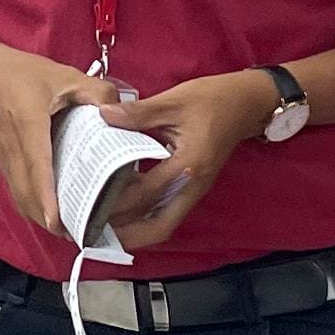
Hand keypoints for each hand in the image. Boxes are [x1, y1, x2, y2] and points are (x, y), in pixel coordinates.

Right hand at [0, 44, 119, 247]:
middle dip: (49, 218)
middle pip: (26, 192)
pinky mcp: (5, 164)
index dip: (46, 194)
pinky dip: (33, 208)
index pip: (37, 164)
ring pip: (20, 197)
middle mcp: (14, 147)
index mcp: (29, 123)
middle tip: (78, 234)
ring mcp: (6, 159)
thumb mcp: (64, 75)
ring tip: (69, 231)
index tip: (57, 220)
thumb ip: (96, 92)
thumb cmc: (23, 73)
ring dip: (41, 217)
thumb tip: (119, 115)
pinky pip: (18, 192)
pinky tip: (53, 215)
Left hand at [99, 70, 281, 249]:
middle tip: (95, 230)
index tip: (87, 204)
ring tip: (104, 225)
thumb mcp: (173, 101)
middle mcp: (193, 186)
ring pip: (164, 223)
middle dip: (127, 235)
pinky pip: (168, 211)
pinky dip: (146, 215)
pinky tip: (124, 208)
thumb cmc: (214, 99)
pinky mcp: (194, 187)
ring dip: (136, 229)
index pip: (145, 193)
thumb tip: (104, 116)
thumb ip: (137, 113)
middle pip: (159, 227)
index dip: (115, 202)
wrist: (248, 102)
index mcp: (188, 166)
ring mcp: (195, 190)